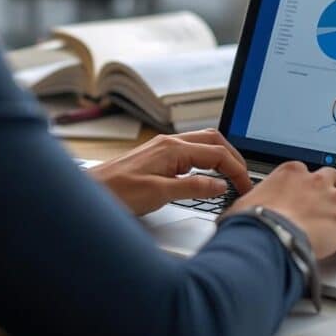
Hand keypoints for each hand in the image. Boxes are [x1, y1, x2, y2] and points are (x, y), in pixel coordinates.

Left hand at [89, 129, 252, 215]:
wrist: (90, 193)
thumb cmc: (117, 192)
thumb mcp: (160, 194)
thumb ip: (194, 188)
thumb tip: (220, 185)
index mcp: (173, 148)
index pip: (217, 153)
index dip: (236, 170)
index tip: (245, 187)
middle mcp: (169, 143)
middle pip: (213, 141)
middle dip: (233, 158)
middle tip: (244, 179)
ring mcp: (162, 148)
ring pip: (202, 144)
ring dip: (220, 157)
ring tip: (231, 176)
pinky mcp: (157, 157)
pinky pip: (190, 152)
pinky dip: (206, 160)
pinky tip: (206, 175)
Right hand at [224, 162, 335, 258]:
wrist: (265, 237)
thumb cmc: (250, 225)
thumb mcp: (242, 208)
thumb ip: (248, 207)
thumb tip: (236, 217)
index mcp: (289, 173)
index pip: (304, 171)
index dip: (309, 183)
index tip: (308, 192)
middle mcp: (314, 180)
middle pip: (334, 175)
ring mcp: (334, 198)